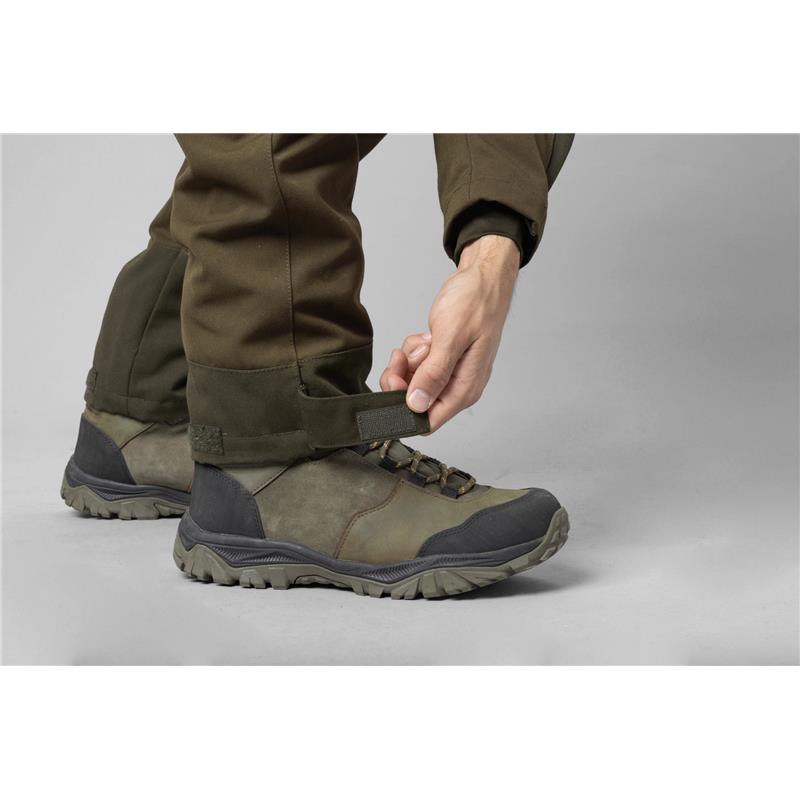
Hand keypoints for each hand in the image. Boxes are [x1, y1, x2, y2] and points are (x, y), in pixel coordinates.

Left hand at [379, 234, 518, 431]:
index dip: (405, 407)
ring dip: (409, 362)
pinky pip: (416, 367)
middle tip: (403, 355)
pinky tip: (427, 336)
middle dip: (403, 379)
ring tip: (425, 339)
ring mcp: (450, 374)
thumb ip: (434, 373)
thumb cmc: (476, 303)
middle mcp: (457, 387)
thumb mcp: (451, 336)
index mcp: (464, 389)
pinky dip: (414, 352)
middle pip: (415, 403)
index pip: (428, 421)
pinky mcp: (442, 361)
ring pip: (412, 383)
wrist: (483, 279)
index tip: (396, 380)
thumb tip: (416, 404)